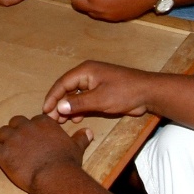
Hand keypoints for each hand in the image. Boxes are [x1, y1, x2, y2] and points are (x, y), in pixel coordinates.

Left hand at [0, 114, 89, 193]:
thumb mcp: (76, 148)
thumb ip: (80, 138)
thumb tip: (89, 132)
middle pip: (15, 123)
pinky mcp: (3, 153)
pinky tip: (6, 164)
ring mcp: (12, 139)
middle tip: (22, 146)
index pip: (33, 120)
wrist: (54, 177)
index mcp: (43, 122)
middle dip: (17, 132)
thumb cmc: (67, 162)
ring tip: (12, 154)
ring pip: (2, 134)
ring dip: (6, 142)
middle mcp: (26, 126)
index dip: (33, 130)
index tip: (36, 140)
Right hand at [43, 61, 159, 123]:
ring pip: (75, 95)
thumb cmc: (125, 92)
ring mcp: (95, 83)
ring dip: (68, 108)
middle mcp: (88, 75)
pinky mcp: (101, 92)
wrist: (148, 93)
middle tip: (52, 119)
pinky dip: (78, 109)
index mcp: (85, 71)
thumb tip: (58, 107)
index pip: (62, 83)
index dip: (52, 97)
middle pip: (67, 89)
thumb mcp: (100, 99)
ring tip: (61, 121)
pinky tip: (76, 118)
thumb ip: (78, 103)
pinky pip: (85, 99)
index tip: (45, 111)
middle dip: (59, 104)